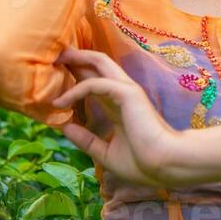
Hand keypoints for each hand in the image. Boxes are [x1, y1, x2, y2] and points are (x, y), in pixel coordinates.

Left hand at [52, 47, 178, 187]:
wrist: (166, 165)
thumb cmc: (143, 163)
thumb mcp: (106, 153)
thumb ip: (87, 140)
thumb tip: (65, 127)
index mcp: (119, 106)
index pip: (95, 82)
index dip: (76, 76)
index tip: (54, 77)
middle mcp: (122, 93)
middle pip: (97, 64)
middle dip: (76, 57)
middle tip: (54, 55)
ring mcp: (126, 90)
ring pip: (99, 62)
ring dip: (76, 58)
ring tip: (56, 59)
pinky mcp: (126, 93)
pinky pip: (96, 84)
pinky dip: (76, 89)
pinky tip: (60, 101)